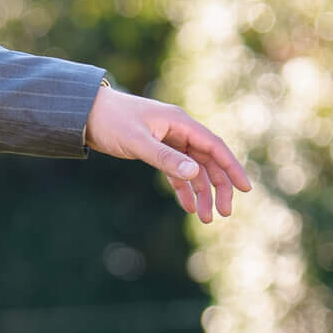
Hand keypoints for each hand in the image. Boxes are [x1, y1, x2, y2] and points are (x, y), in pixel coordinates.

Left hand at [84, 81, 251, 224]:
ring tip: (206, 218)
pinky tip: (189, 207)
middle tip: (225, 212)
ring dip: (201, 192)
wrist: (86, 114)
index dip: (232, 168)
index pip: (215, 147)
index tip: (245, 189)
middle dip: (219, 187)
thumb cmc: (111, 122)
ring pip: (193, 169)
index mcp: (180, 123)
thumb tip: (194, 173)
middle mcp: (179, 131)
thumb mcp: (138, 142)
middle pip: (208, 161)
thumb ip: (165, 158)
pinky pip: (176, 172)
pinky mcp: (156, 150)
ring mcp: (169, 141)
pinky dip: (183, 188)